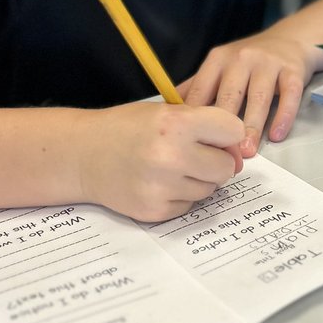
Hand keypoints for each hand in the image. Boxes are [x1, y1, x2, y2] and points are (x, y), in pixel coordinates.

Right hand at [73, 101, 244, 221]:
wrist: (83, 154)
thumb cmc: (128, 128)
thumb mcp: (165, 112)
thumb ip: (205, 126)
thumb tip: (239, 156)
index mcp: (176, 123)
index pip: (234, 131)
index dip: (227, 134)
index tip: (216, 136)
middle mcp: (170, 155)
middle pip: (226, 167)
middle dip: (215, 161)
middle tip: (191, 154)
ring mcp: (162, 186)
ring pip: (210, 189)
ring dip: (198, 180)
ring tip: (170, 167)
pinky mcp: (155, 210)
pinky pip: (189, 205)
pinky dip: (180, 196)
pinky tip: (158, 183)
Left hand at [178, 31, 318, 157]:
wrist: (290, 39)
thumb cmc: (249, 60)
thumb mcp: (220, 66)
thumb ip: (197, 87)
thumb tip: (166, 112)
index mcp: (217, 60)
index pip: (202, 92)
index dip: (196, 120)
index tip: (192, 145)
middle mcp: (241, 58)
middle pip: (229, 96)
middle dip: (224, 126)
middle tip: (220, 154)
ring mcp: (268, 63)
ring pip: (258, 97)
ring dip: (252, 126)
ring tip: (247, 151)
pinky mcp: (292, 71)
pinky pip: (288, 95)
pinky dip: (283, 116)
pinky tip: (276, 135)